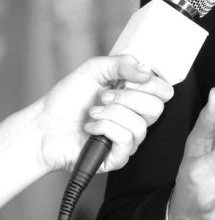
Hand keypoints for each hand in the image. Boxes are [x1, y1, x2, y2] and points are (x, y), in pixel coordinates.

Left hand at [36, 55, 173, 172]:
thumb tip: (146, 71)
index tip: (128, 81)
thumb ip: (121, 63)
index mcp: (136, 98)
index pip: (164, 92)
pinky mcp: (120, 156)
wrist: (44, 126)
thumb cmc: (67, 100)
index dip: (150, 84)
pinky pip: (126, 139)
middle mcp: (137, 119)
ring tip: (93, 112)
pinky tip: (91, 127)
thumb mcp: (94, 70)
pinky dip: (104, 128)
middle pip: (157, 108)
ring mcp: (130, 139)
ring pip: (140, 124)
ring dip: (110, 114)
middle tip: (104, 97)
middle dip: (127, 98)